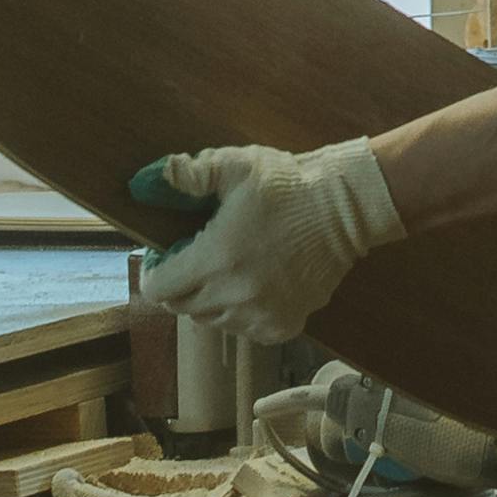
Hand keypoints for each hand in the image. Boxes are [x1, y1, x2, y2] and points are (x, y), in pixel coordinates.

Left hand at [128, 137, 401, 341]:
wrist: (346, 209)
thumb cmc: (287, 184)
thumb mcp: (237, 166)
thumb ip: (191, 174)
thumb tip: (150, 178)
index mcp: (216, 258)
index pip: (160, 288)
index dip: (155, 272)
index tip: (165, 256)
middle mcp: (235, 295)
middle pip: (182, 307)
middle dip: (181, 285)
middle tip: (195, 259)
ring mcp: (261, 315)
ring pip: (212, 321)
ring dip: (210, 300)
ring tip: (228, 270)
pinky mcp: (284, 326)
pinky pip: (244, 330)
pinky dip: (241, 314)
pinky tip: (253, 286)